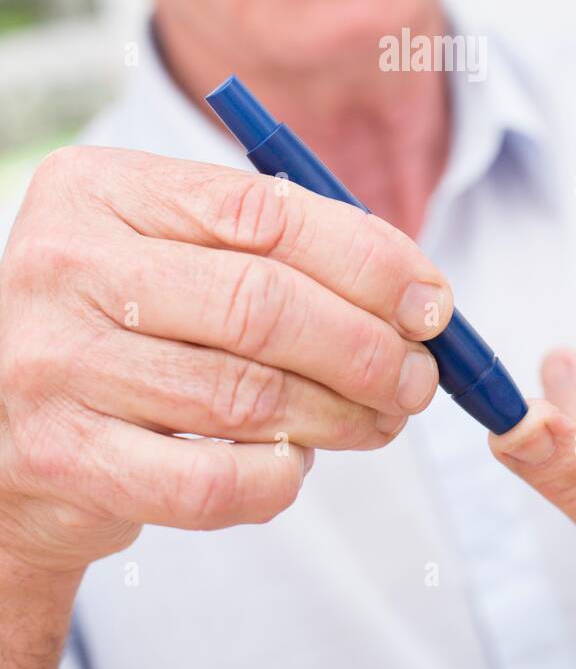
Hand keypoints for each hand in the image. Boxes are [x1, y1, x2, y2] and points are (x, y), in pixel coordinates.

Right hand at [0, 146, 449, 573]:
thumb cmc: (119, 324)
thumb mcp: (166, 250)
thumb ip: (268, 248)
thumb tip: (412, 291)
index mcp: (100, 188)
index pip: (262, 210)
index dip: (367, 256)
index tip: (429, 299)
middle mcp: (65, 264)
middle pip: (262, 303)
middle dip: (366, 345)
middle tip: (419, 375)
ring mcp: (54, 362)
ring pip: (245, 396)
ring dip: (341, 415)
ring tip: (381, 419)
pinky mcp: (61, 456)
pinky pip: (207, 480)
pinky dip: (275, 478)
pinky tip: (297, 465)